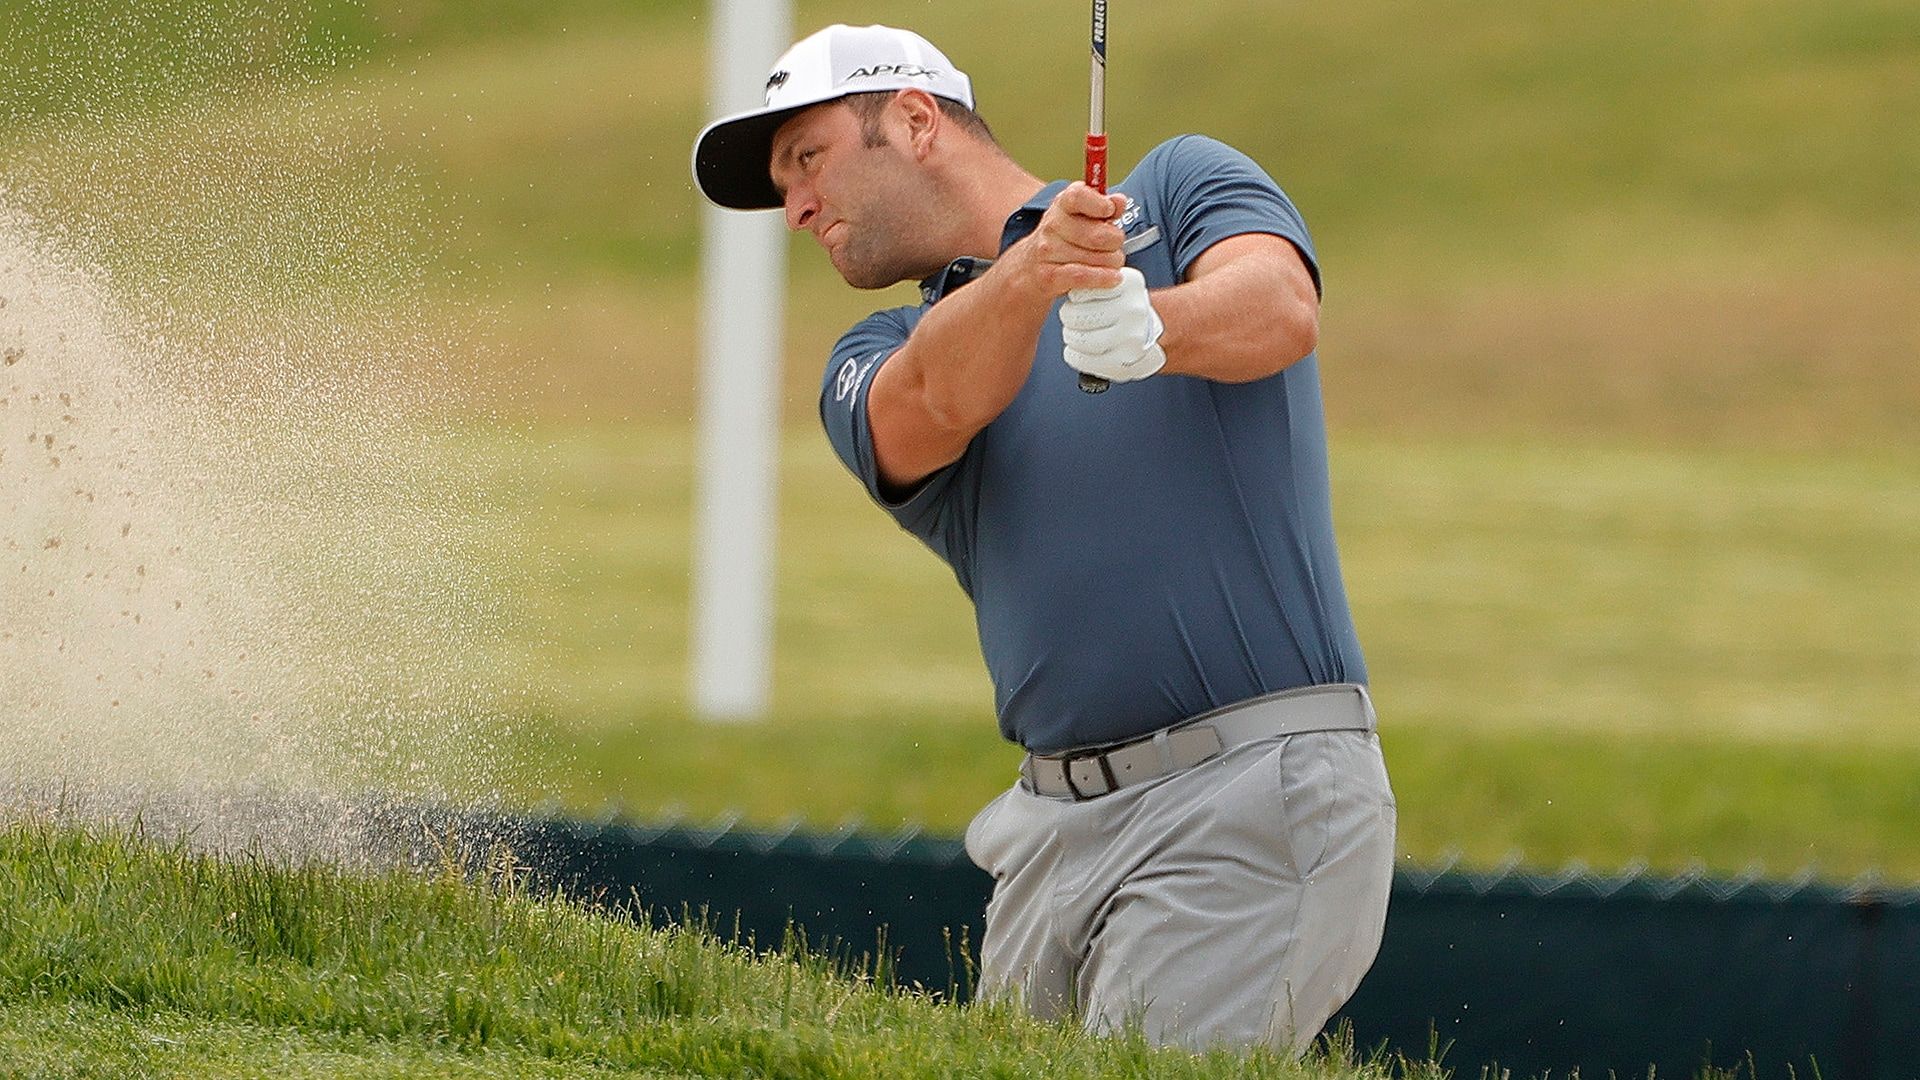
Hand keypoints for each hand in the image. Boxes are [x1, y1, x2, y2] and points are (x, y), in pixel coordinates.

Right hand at [1002, 183, 1128, 298]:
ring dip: (1112, 263)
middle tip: (1114, 245)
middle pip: (1098, 235)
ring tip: (1109, 262)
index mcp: (1062, 204)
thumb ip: (1102, 206)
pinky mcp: (1050, 276)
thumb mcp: (1079, 214)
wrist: (1028, 267)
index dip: (1099, 204)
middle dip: (1115, 242)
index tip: (1111, 211)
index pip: (1078, 196)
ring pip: (1097, 258)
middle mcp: (1053, 225)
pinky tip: (1113, 277)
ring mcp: (1049, 251)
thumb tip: (1119, 201)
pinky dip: (1103, 278)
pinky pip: (1083, 276)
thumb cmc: (1060, 238)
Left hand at [1061, 267, 1165, 382]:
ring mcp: (1131, 339)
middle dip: (1069, 318)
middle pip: (1080, 317)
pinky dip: (1074, 356)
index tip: (1076, 300)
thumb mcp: (1123, 285)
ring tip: (1074, 335)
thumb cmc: (1135, 309)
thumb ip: (1097, 283)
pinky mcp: (1125, 362)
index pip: (1083, 291)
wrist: (1169, 333)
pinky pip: (1087, 361)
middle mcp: (1133, 311)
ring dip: (1072, 338)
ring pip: (1083, 340)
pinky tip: (1075, 352)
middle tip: (1071, 319)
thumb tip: (1065, 287)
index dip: (1074, 298)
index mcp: (1130, 286)